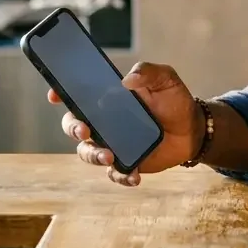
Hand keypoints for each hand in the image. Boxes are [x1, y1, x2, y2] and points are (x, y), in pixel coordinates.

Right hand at [48, 61, 202, 185]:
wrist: (193, 129)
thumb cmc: (174, 100)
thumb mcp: (166, 79)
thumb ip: (148, 72)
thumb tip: (126, 80)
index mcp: (107, 98)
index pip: (77, 95)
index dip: (61, 94)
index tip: (55, 95)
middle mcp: (104, 121)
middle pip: (73, 125)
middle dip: (73, 128)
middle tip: (85, 130)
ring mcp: (112, 143)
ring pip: (87, 152)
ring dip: (94, 155)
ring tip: (110, 157)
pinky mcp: (125, 163)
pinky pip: (114, 174)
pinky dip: (121, 176)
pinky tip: (134, 175)